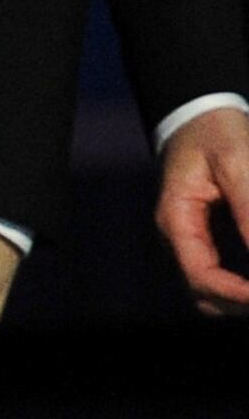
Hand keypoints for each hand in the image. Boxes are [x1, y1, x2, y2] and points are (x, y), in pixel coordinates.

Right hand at [155, 104, 248, 314]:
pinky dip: (241, 286)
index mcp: (177, 220)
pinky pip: (220, 276)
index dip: (237, 294)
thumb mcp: (237, 164)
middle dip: (239, 302)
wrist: (200, 115)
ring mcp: (192, 240)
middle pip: (204, 295)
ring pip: (211, 293)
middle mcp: (180, 238)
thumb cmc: (215, 133)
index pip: (201, 276)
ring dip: (239, 299)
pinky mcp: (207, 239)